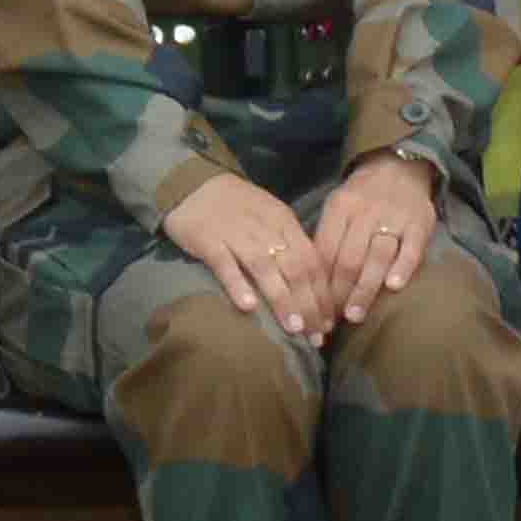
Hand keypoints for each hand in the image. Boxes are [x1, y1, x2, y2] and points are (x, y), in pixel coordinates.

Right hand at [161, 171, 336, 344]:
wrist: (193, 184)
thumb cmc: (237, 207)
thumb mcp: (270, 218)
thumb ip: (289, 245)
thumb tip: (312, 286)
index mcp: (284, 222)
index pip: (311, 260)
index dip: (323, 294)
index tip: (327, 323)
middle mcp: (265, 228)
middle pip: (294, 267)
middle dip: (309, 304)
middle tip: (316, 336)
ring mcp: (236, 233)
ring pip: (265, 268)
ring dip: (282, 299)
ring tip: (294, 328)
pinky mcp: (208, 239)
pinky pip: (225, 264)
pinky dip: (238, 284)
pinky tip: (248, 307)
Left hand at [304, 151, 440, 324]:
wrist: (400, 166)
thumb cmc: (362, 196)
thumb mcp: (338, 208)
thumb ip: (327, 239)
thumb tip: (312, 283)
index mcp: (340, 208)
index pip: (325, 251)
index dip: (319, 283)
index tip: (315, 309)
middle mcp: (365, 212)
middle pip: (348, 258)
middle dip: (338, 293)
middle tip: (333, 321)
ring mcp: (394, 217)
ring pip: (376, 256)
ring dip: (364, 288)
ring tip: (355, 315)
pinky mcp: (419, 223)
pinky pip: (410, 248)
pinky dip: (402, 268)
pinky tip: (393, 287)